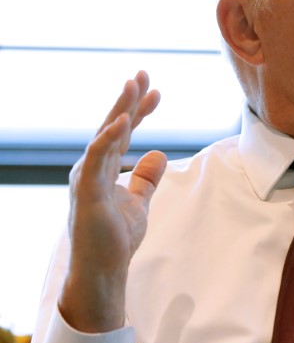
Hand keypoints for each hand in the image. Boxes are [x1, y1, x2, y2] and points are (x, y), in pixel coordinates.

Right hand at [59, 71, 166, 331]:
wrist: (103, 269)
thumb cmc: (115, 237)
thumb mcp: (138, 201)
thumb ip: (145, 177)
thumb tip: (157, 154)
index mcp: (103, 168)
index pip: (124, 132)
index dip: (139, 110)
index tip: (157, 92)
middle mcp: (92, 168)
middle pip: (112, 125)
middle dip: (128, 99)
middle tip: (143, 73)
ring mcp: (87, 178)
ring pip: (104, 135)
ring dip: (119, 109)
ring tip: (133, 85)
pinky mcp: (88, 192)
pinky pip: (97, 158)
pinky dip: (109, 138)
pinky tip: (123, 121)